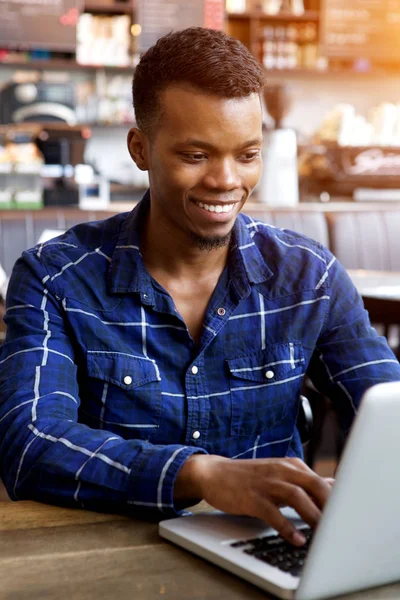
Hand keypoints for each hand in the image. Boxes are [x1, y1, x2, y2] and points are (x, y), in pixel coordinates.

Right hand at [175, 455, 331, 545]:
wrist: (214, 473)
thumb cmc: (250, 477)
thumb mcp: (279, 474)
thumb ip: (305, 481)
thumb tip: (333, 486)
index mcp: (291, 466)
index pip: (322, 481)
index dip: (338, 500)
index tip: (348, 517)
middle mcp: (281, 471)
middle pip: (314, 485)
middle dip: (331, 506)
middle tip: (341, 526)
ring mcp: (266, 483)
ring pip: (297, 497)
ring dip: (312, 516)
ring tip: (323, 535)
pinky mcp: (251, 497)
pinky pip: (273, 513)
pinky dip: (286, 527)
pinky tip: (296, 539)